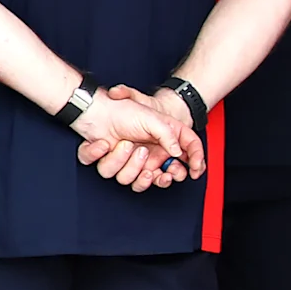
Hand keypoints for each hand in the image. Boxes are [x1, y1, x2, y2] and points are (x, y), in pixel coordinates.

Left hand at [72, 85, 195, 190]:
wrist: (99, 109)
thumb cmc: (127, 111)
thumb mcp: (154, 119)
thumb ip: (168, 136)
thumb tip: (177, 152)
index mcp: (160, 147)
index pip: (179, 165)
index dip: (186, 171)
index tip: (191, 172)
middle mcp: (145, 157)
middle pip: (153, 180)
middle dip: (151, 178)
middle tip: (151, 168)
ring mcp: (126, 162)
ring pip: (128, 179)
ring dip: (126, 163)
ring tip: (126, 144)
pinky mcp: (108, 161)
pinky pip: (106, 171)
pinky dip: (104, 158)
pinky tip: (104, 144)